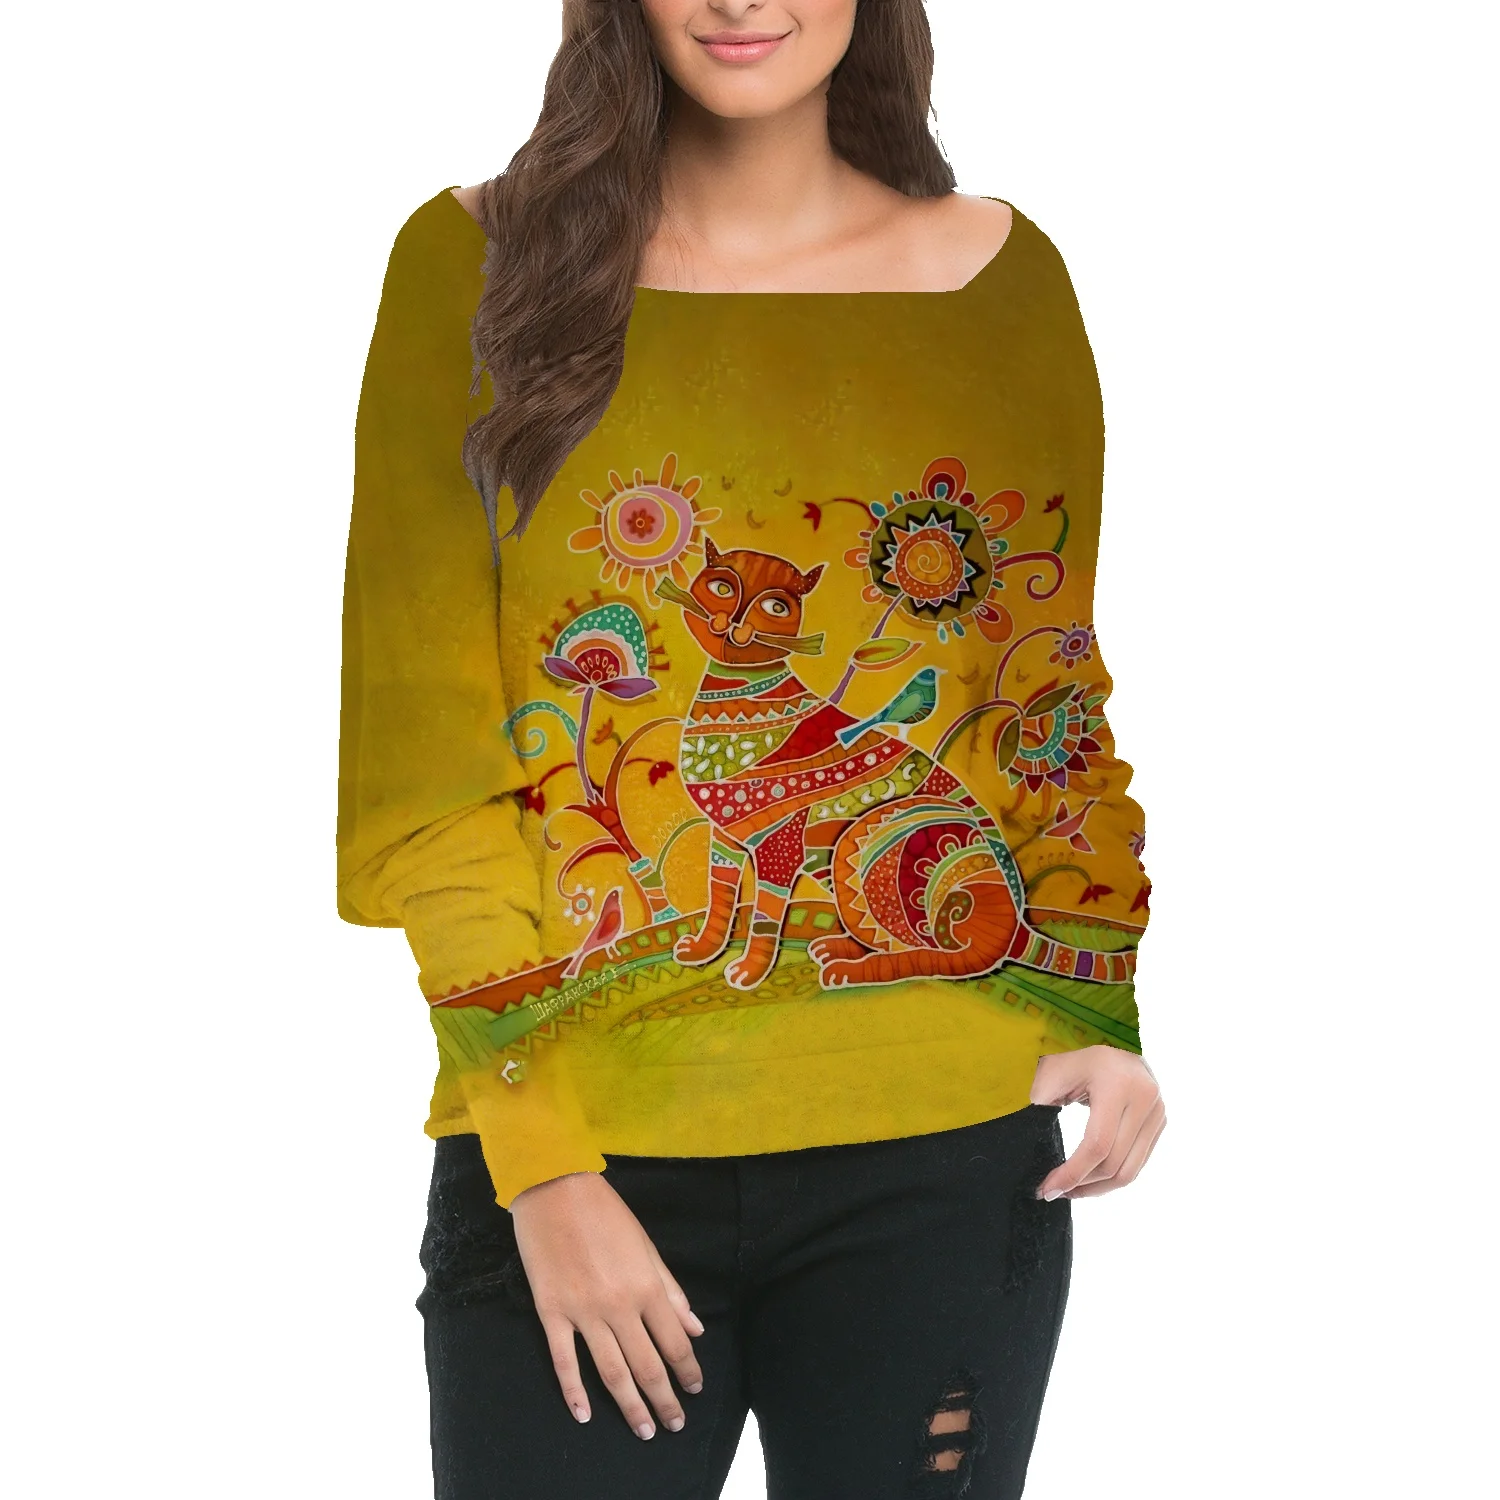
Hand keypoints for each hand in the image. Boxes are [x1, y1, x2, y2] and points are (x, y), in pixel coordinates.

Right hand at [510, 1170, 705, 1438]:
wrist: (555, 1187)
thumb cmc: (606, 1212)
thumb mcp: (646, 1245)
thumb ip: (670, 1289)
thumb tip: (695, 1327)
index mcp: (647, 1286)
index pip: (675, 1342)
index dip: (688, 1371)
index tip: (696, 1389)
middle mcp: (619, 1305)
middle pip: (647, 1365)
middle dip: (665, 1398)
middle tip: (675, 1424)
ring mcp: (583, 1311)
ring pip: (611, 1371)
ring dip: (630, 1405)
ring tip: (645, 1429)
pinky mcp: (551, 1311)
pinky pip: (563, 1359)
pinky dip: (573, 1391)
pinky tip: (584, 1415)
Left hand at [1029, 1045, 1166, 1199]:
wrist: (1112, 1042)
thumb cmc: (1075, 1058)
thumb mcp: (1053, 1073)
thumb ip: (1041, 1107)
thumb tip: (1034, 1153)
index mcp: (1117, 1084)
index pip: (1097, 1144)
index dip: (1071, 1173)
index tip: (1048, 1189)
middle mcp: (1145, 1098)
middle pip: (1115, 1162)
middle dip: (1082, 1184)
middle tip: (1053, 1192)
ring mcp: (1157, 1112)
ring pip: (1130, 1171)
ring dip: (1098, 1188)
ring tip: (1070, 1190)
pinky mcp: (1160, 1123)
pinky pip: (1137, 1163)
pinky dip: (1112, 1177)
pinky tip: (1090, 1179)